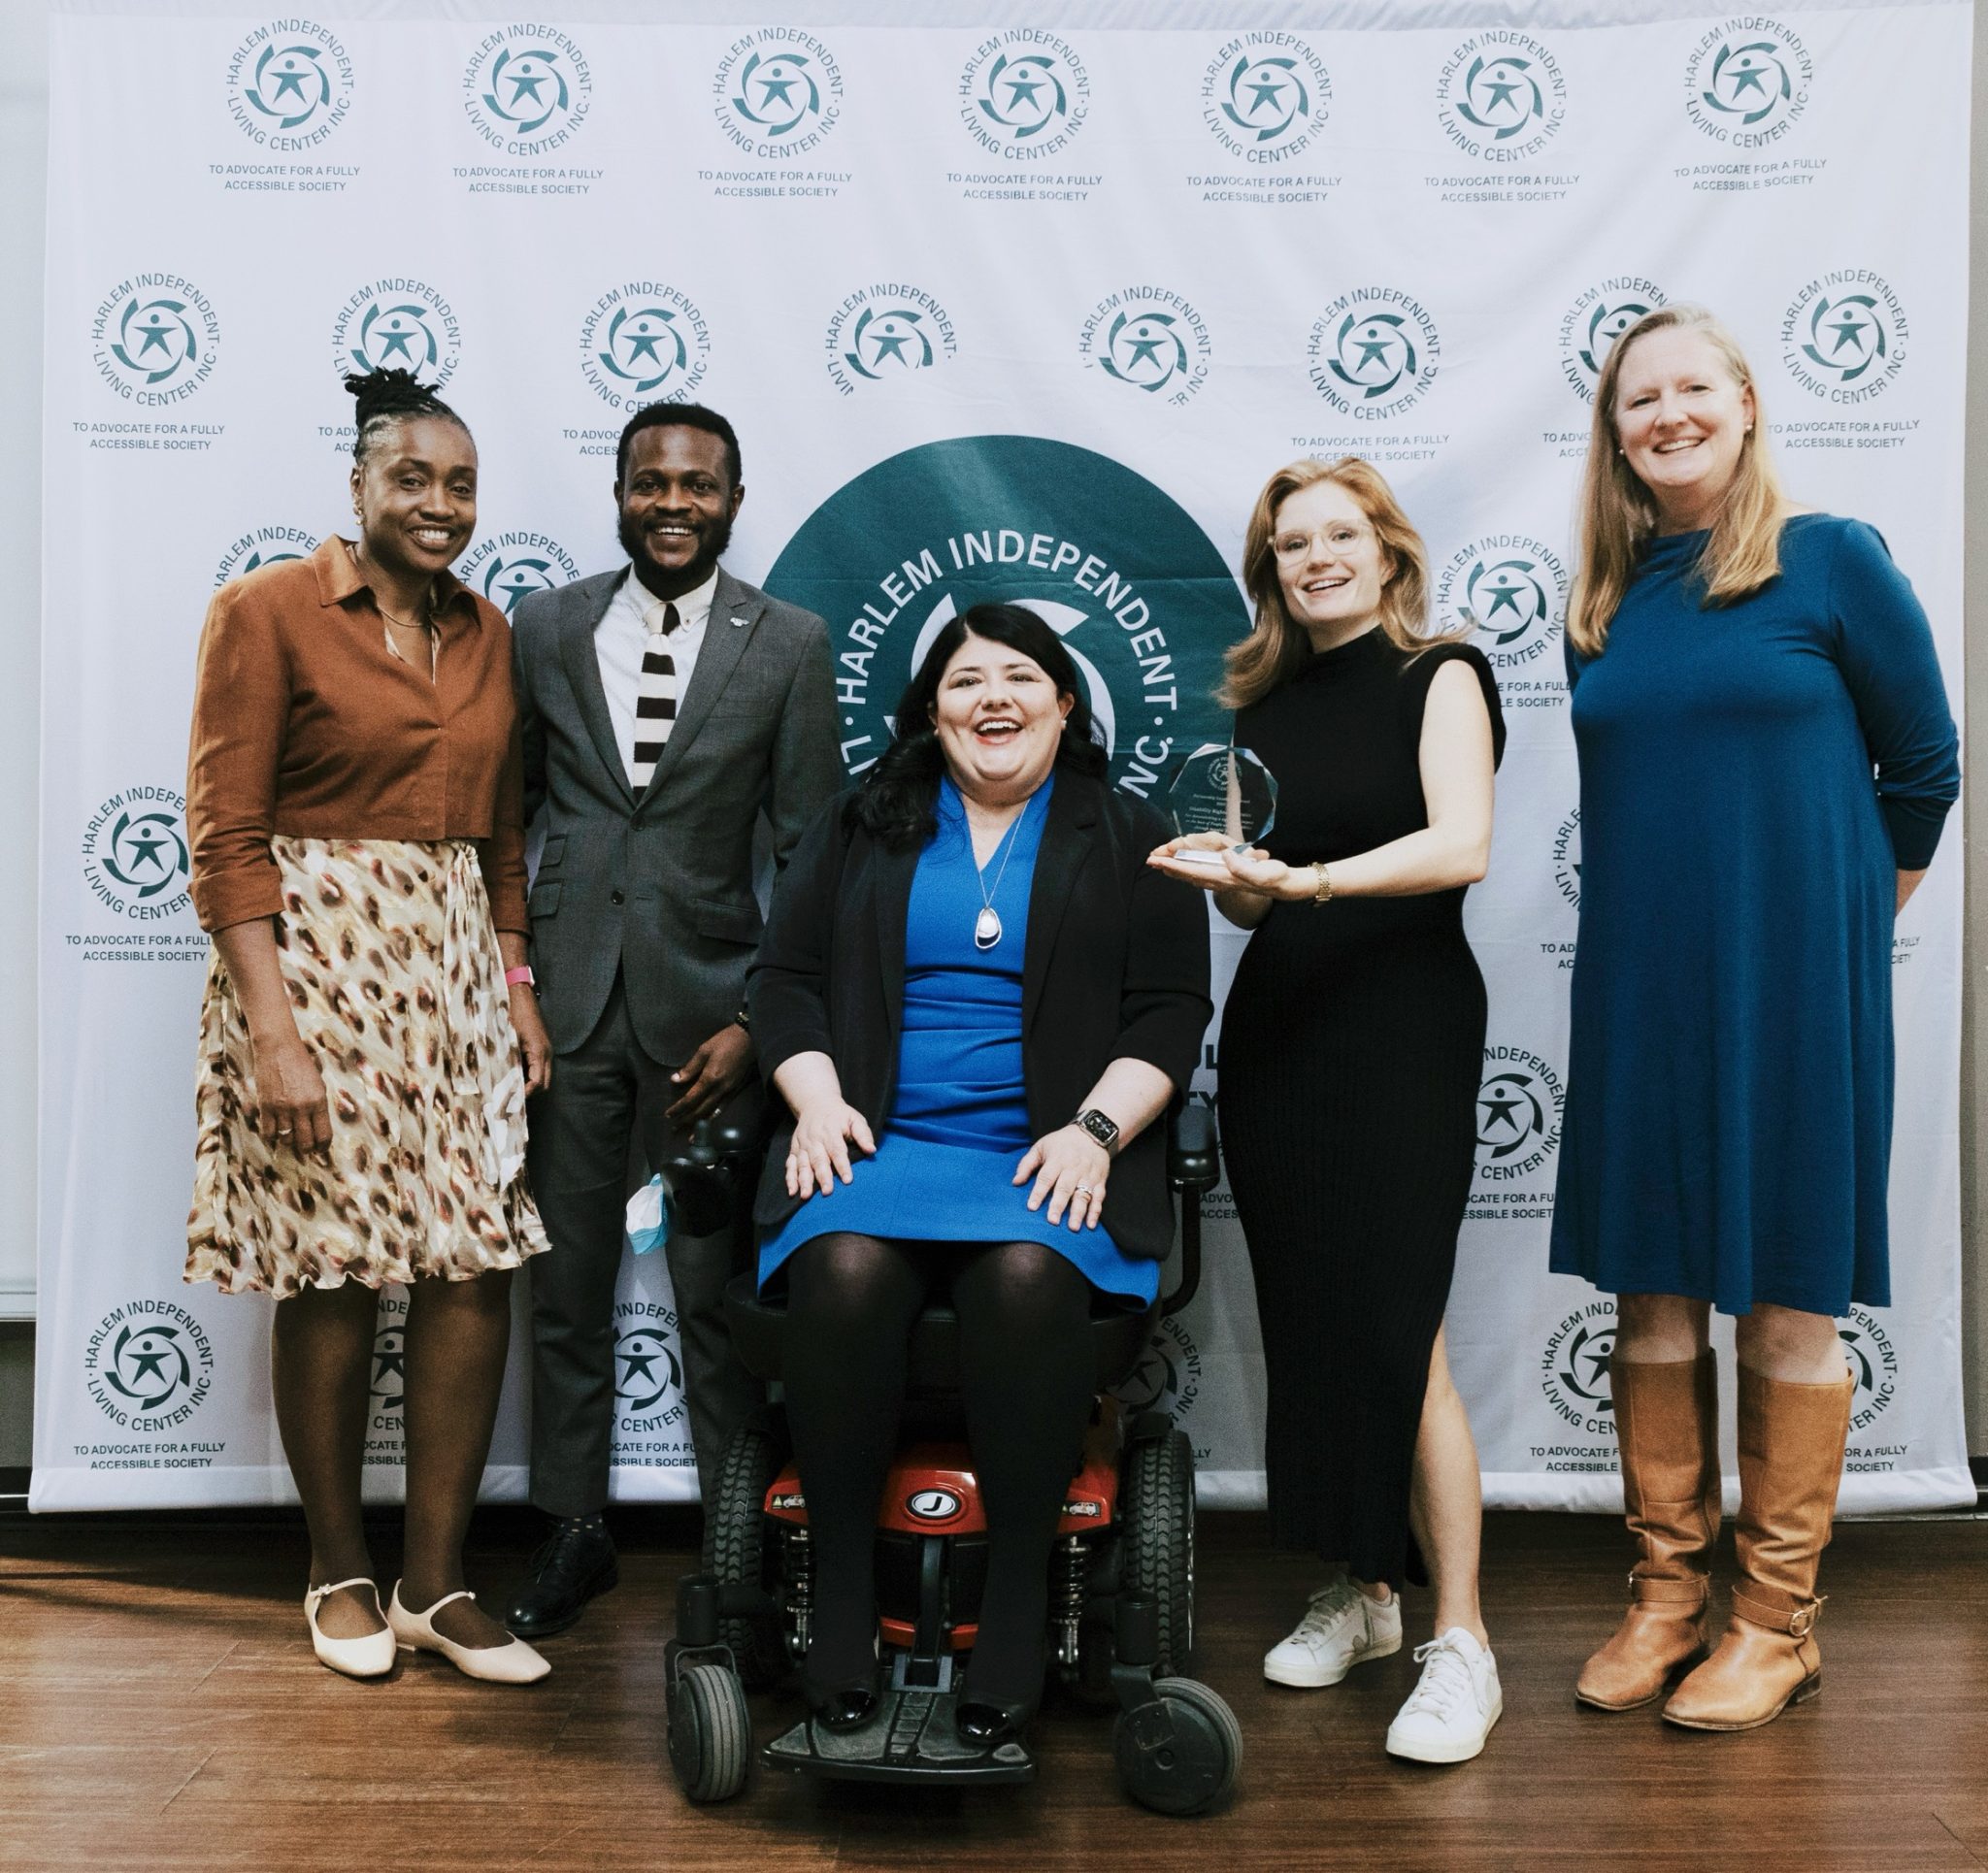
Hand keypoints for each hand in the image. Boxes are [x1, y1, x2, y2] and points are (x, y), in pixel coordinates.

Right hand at [249, 1032, 331, 1162]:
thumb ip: (318, 1106)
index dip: (323, 1147)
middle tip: (307, 1149)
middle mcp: (301, 1108)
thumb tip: (318, 1128)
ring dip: (289, 1141)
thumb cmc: (302, 1064)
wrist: (279, 1049)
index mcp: (319, 1101)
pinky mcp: (265, 1106)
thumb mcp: (319, 1084)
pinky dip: (272, 1136)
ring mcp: (282, 1108)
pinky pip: (268, 1132)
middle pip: (305, 1142)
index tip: (321, 1150)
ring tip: (291, 1137)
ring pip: (286, 1139)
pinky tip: (276, 1133)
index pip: (324, 1135)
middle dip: (307, 1149)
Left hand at [508, 985, 552, 1094]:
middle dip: (530, 1093)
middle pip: (545, 1083)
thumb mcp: (508, 1038)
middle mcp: (546, 1053)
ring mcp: (546, 1050)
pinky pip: (540, 1067)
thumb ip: (507, 1059)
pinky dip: (530, 1075)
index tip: (511, 1101)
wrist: (521, 996)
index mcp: (539, 1052)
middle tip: (511, 1100)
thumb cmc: (513, 1014)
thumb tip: (500, 1079)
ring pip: (543, 1076)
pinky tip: (515, 1075)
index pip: (538, 1082)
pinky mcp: (542, 1047)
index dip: (525, 1093)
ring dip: (530, 1085)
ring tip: (512, 1090)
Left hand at [666, 1022, 754, 1124]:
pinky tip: (709, 1121)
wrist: (749, 1039)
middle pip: (700, 1110)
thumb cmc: (725, 1041)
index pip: (690, 1099)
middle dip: (686, 1120)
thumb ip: (690, 1068)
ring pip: (712, 1112)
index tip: (668, 1115)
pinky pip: (724, 1107)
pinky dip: (714, 1116)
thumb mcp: (704, 1050)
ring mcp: (729, 1091)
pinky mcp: (736, 1090)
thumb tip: (675, 1080)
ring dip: (699, 1123)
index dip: (678, 1108)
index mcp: (709, 1078)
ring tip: (690, 1134)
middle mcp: (719, 1088)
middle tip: (674, 1128)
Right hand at [785, 1099, 876, 1198]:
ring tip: (806, 1196)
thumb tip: (872, 1150)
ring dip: (803, 1180)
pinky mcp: (794, 1149)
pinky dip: (790, 1178)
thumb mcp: (855, 1119)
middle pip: (818, 1159)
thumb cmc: (840, 1115)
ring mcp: (802, 1144)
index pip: (837, 1150)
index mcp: (830, 1130)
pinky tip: (792, 1192)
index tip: (847, 1180)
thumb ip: (863, 1134)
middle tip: (827, 1192)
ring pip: (802, 1164)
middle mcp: (814, 1138)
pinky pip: (790, 1164)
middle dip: (822, 1176)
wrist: (816, 1103)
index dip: (842, 1165)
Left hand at [1015, 1125, 1112, 1229]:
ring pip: (1083, 1195)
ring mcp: (1088, 1175)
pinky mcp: (1100, 1181)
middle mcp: (1073, 1168)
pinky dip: (1095, 1212)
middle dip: (1059, 1205)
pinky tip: (1090, 1225)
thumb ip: (1027, 1164)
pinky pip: (1099, 1197)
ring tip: (1073, 1228)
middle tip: (1052, 1221)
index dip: (1038, 1192)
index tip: (1032, 1207)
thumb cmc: (1062, 1142)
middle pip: (1065, 1188)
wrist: (1093, 1132)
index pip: (1046, 1177)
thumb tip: (1015, 1182)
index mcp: (1057, 1159)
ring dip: (1079, 1212)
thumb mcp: (1041, 1146)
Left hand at [1147, 832, 1280, 898]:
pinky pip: (1200, 875)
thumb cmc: (1276, 877)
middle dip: (1168, 868)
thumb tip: (1226, 858)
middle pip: (1188, 875)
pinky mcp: (1226, 879)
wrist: (1284, 886)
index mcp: (1226, 877)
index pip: (1194, 870)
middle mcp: (1220, 881)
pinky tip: (1182, 869)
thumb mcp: (1265, 872)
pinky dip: (1186, 871)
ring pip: (1192, 876)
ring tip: (1159, 864)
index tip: (1159, 861)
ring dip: (1175, 870)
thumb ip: (1245, 867)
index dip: (1174, 865)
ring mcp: (1222, 881)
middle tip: (1149, 860)